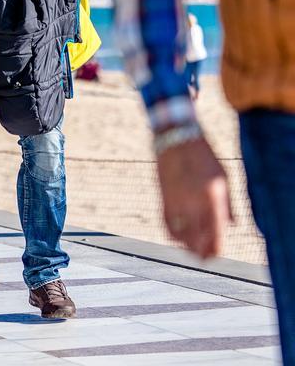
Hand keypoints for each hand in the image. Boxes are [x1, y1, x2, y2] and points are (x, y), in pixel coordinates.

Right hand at [156, 137, 231, 258]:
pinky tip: (179, 237)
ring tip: (192, 250)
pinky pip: (167, 224)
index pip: (215, 233)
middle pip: (197, 239)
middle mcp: (193, 201)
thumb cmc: (203, 155)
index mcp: (212, 196)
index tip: (216, 255)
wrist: (175, 137)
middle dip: (201, 252)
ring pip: (180, 235)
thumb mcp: (223, 176)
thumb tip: (232, 225)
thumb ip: (228, 203)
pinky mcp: (163, 197)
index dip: (215, 248)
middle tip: (205, 258)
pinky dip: (172, 234)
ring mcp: (176, 200)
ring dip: (187, 246)